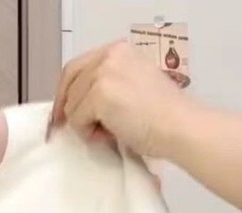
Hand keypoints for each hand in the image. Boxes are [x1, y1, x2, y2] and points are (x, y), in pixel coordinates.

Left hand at [49, 39, 194, 158]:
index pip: (77, 66)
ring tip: (110, 131)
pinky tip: (110, 135)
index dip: (66, 91)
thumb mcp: (133, 84)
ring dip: (85, 124)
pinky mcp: (99, 94)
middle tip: (75, 129)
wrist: (178, 126)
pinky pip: (77, 120)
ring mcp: (103, 73)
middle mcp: (109, 54)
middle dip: (69, 108)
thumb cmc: (161, 115)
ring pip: (71, 105)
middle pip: (69, 82)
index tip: (63, 112)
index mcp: (119, 50)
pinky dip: (88, 134)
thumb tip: (79, 103)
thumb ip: (107, 84)